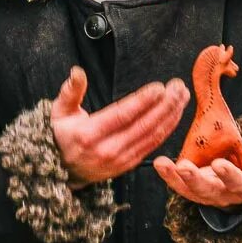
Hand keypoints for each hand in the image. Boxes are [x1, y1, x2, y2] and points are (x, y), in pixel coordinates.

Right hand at [52, 67, 189, 188]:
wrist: (61, 170)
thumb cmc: (62, 135)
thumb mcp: (60, 112)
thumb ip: (70, 91)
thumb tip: (77, 72)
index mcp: (89, 134)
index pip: (122, 115)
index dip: (143, 101)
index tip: (159, 87)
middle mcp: (107, 149)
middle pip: (143, 125)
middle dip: (165, 105)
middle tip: (178, 87)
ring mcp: (119, 160)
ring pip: (152, 135)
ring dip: (170, 114)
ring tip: (182, 96)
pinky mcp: (128, 165)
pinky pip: (153, 145)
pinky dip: (167, 128)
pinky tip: (176, 113)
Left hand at [153, 141, 241, 208]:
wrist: (239, 165)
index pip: (239, 184)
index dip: (229, 175)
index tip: (219, 163)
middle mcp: (223, 195)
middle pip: (208, 190)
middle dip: (195, 179)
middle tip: (184, 166)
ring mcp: (205, 193)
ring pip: (188, 190)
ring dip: (174, 178)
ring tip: (162, 164)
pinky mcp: (191, 188)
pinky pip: (177, 184)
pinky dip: (167, 175)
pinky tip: (160, 163)